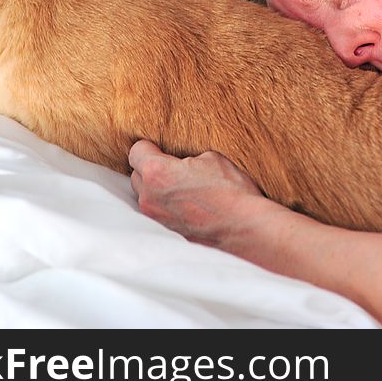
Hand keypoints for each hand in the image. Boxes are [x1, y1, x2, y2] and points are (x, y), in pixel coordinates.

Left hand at [128, 140, 289, 250]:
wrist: (245, 227)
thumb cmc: (230, 191)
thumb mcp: (211, 158)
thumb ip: (185, 159)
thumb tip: (181, 164)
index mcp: (156, 172)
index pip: (136, 151)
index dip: (150, 147)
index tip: (161, 149)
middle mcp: (148, 197)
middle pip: (137, 176)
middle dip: (152, 170)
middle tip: (176, 170)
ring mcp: (155, 218)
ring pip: (146, 197)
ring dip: (158, 191)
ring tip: (184, 190)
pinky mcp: (165, 233)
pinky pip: (158, 214)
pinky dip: (168, 208)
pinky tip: (189, 207)